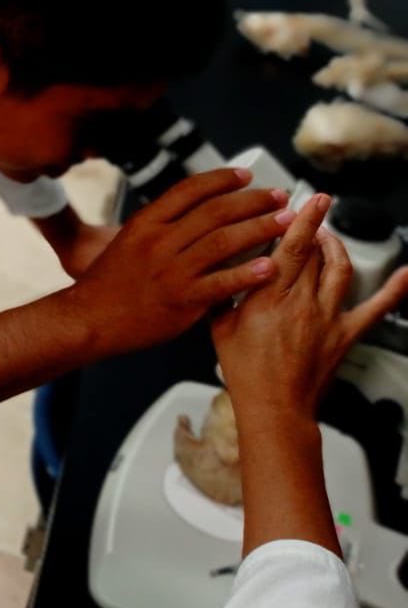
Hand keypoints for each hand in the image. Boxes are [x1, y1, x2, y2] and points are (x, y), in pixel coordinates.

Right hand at [60, 168, 292, 356]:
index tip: (246, 176)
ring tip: (287, 223)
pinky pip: (223, 282)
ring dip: (261, 229)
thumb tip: (200, 214)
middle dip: (254, 201)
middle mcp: (159, 241)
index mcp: (145, 223)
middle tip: (279, 197)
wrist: (91, 319)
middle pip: (215, 211)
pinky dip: (249, 273)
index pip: (189, 189)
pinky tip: (271, 266)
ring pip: (224, 241)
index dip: (222, 179)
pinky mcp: (183, 299)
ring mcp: (171, 270)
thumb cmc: (110, 283)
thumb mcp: (129, 242)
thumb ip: (162, 228)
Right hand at [213, 194, 407, 421]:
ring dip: (338, 247)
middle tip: (311, 217)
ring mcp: (328, 317)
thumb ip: (222, 296)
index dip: (302, 219)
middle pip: (316, 253)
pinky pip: (377, 308)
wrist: (275, 407)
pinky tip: (406, 275)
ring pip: (340, 269)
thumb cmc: (247, 373)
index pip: (292, 247)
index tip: (309, 200)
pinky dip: (395, 289)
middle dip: (316, 229)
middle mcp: (302, 302)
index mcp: (269, 297)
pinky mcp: (346, 334)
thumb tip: (219, 276)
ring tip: (330, 238)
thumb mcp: (219, 327)